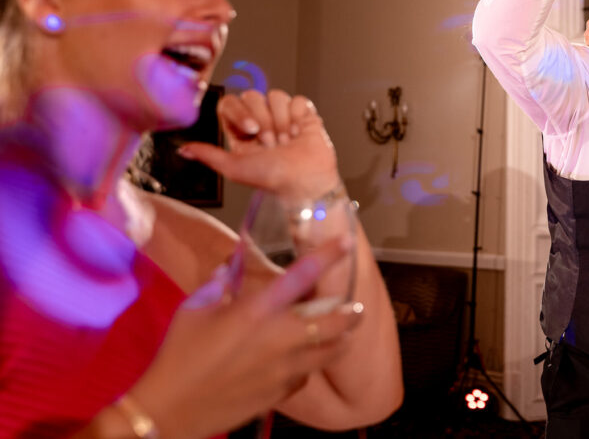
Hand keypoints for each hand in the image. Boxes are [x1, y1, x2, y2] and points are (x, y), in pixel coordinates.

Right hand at [130, 240, 359, 438]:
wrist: (170, 409)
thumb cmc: (179, 354)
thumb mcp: (194, 309)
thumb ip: (219, 283)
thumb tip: (231, 266)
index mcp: (257, 310)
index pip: (302, 275)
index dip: (328, 255)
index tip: (346, 242)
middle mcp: (278, 338)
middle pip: (334, 321)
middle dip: (351, 311)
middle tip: (356, 306)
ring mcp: (283, 368)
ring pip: (331, 351)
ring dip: (341, 339)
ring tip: (343, 332)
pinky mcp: (281, 393)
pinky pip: (308, 375)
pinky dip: (312, 365)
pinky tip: (306, 361)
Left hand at [179, 89, 341, 202]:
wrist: (306, 182)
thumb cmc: (272, 179)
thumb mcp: (234, 169)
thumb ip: (208, 155)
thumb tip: (182, 150)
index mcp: (241, 131)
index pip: (230, 103)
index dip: (240, 112)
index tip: (251, 130)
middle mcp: (261, 120)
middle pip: (253, 96)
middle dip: (264, 120)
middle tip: (271, 143)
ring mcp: (283, 115)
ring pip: (276, 96)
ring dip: (282, 121)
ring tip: (287, 141)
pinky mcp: (304, 114)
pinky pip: (298, 100)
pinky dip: (299, 116)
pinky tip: (300, 133)